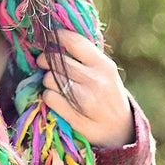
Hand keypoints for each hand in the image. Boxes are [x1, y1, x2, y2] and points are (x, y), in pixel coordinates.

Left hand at [36, 29, 133, 148]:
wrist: (121, 130)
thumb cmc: (107, 94)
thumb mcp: (104, 71)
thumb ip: (85, 55)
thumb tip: (57, 34)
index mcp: (103, 65)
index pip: (74, 42)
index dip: (56, 36)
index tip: (47, 37)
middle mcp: (96, 80)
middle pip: (56, 61)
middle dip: (44, 60)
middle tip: (43, 61)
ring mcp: (86, 100)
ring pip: (50, 79)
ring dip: (46, 80)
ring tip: (54, 82)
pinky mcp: (76, 117)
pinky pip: (49, 97)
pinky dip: (48, 96)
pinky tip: (55, 97)